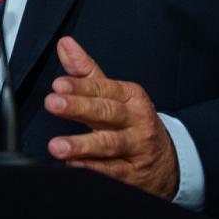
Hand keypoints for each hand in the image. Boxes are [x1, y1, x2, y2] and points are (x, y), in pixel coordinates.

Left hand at [44, 36, 178, 198]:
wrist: (166, 162)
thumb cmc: (132, 122)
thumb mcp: (114, 95)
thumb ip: (86, 72)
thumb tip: (65, 44)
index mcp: (131, 97)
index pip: (104, 89)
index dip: (81, 87)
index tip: (58, 84)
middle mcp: (136, 121)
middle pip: (107, 112)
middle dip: (79, 107)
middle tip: (53, 103)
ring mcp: (136, 148)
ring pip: (109, 144)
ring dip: (82, 145)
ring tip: (57, 146)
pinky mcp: (132, 173)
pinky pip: (112, 171)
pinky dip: (93, 168)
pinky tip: (73, 165)